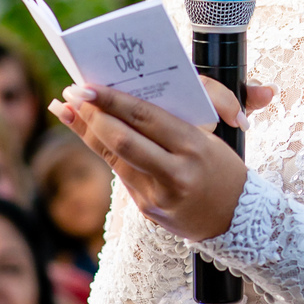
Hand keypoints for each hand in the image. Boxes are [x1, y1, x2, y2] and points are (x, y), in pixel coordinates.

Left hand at [49, 78, 274, 241]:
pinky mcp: (147, 209)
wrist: (236, 217)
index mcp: (196, 146)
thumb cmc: (222, 166)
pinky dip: (102, 150)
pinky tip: (86, 134)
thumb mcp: (210, 136)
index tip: (89, 86)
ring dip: (88, 131)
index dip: (114, 101)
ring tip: (67, 109)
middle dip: (93, 114)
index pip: (147, 118)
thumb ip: (175, 116)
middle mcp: (176, 172)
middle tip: (73, 92)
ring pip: (115, 157)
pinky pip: (120, 172)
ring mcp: (159, 195)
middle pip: (124, 139)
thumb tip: (130, 98)